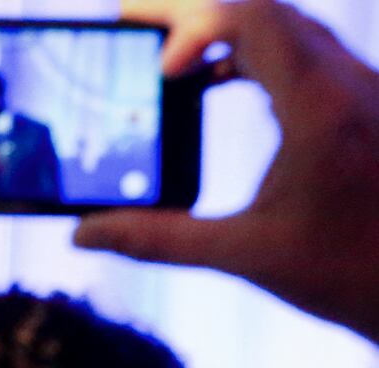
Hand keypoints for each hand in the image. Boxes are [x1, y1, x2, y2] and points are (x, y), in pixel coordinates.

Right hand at [74, 0, 378, 340]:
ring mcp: (365, 88)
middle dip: (196, 17)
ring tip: (170, 58)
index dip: (195, 28)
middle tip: (134, 24)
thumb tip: (84, 234)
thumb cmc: (354, 274)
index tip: (161, 74)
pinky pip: (307, 50)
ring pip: (289, 26)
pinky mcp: (368, 101)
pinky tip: (219, 82)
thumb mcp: (247, 256)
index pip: (253, 20)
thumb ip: (159, 240)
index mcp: (320, 109)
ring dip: (227, 32)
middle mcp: (351, 84)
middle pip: (266, 11)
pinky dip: (255, 52)